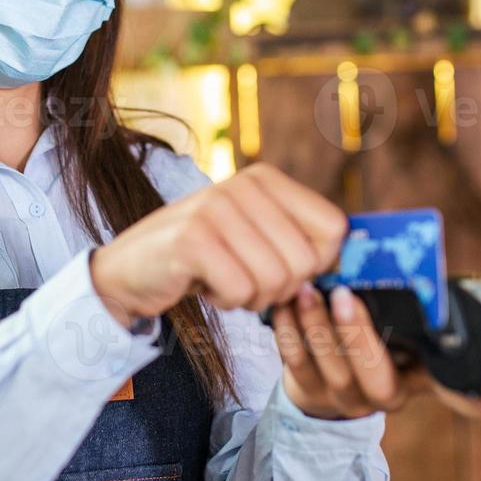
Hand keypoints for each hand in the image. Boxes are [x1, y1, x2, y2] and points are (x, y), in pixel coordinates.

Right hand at [89, 163, 347, 324]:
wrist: (129, 271)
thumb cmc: (202, 260)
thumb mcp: (254, 236)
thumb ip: (298, 240)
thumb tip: (351, 261)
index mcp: (266, 179)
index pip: (333, 229)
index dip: (315, 264)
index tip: (280, 266)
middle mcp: (243, 184)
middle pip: (306, 262)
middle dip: (279, 288)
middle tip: (243, 277)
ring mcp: (215, 207)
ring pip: (275, 280)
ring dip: (250, 296)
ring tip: (221, 278)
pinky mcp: (192, 238)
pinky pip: (240, 291)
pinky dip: (225, 301)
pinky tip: (201, 283)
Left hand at [274, 285, 480, 420]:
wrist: (320, 379)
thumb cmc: (369, 332)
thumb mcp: (397, 319)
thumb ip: (404, 295)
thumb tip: (403, 235)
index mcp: (420, 375)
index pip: (461, 395)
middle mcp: (389, 393)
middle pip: (378, 378)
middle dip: (358, 336)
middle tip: (345, 297)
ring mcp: (348, 400)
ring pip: (332, 370)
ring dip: (316, 327)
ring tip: (306, 290)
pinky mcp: (310, 395)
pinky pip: (296, 366)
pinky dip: (287, 333)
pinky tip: (283, 304)